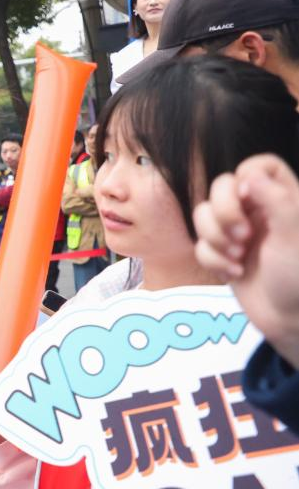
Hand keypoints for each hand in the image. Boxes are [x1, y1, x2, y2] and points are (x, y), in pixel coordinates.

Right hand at [194, 155, 298, 366]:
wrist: (290, 322)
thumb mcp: (294, 236)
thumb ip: (277, 200)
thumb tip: (249, 175)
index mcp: (283, 201)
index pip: (261, 166)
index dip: (247, 174)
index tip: (248, 199)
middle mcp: (258, 212)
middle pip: (222, 186)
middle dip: (223, 212)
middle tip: (242, 236)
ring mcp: (238, 234)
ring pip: (204, 215)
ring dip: (214, 239)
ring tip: (237, 258)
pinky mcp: (223, 255)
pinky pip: (200, 246)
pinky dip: (212, 260)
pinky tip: (234, 274)